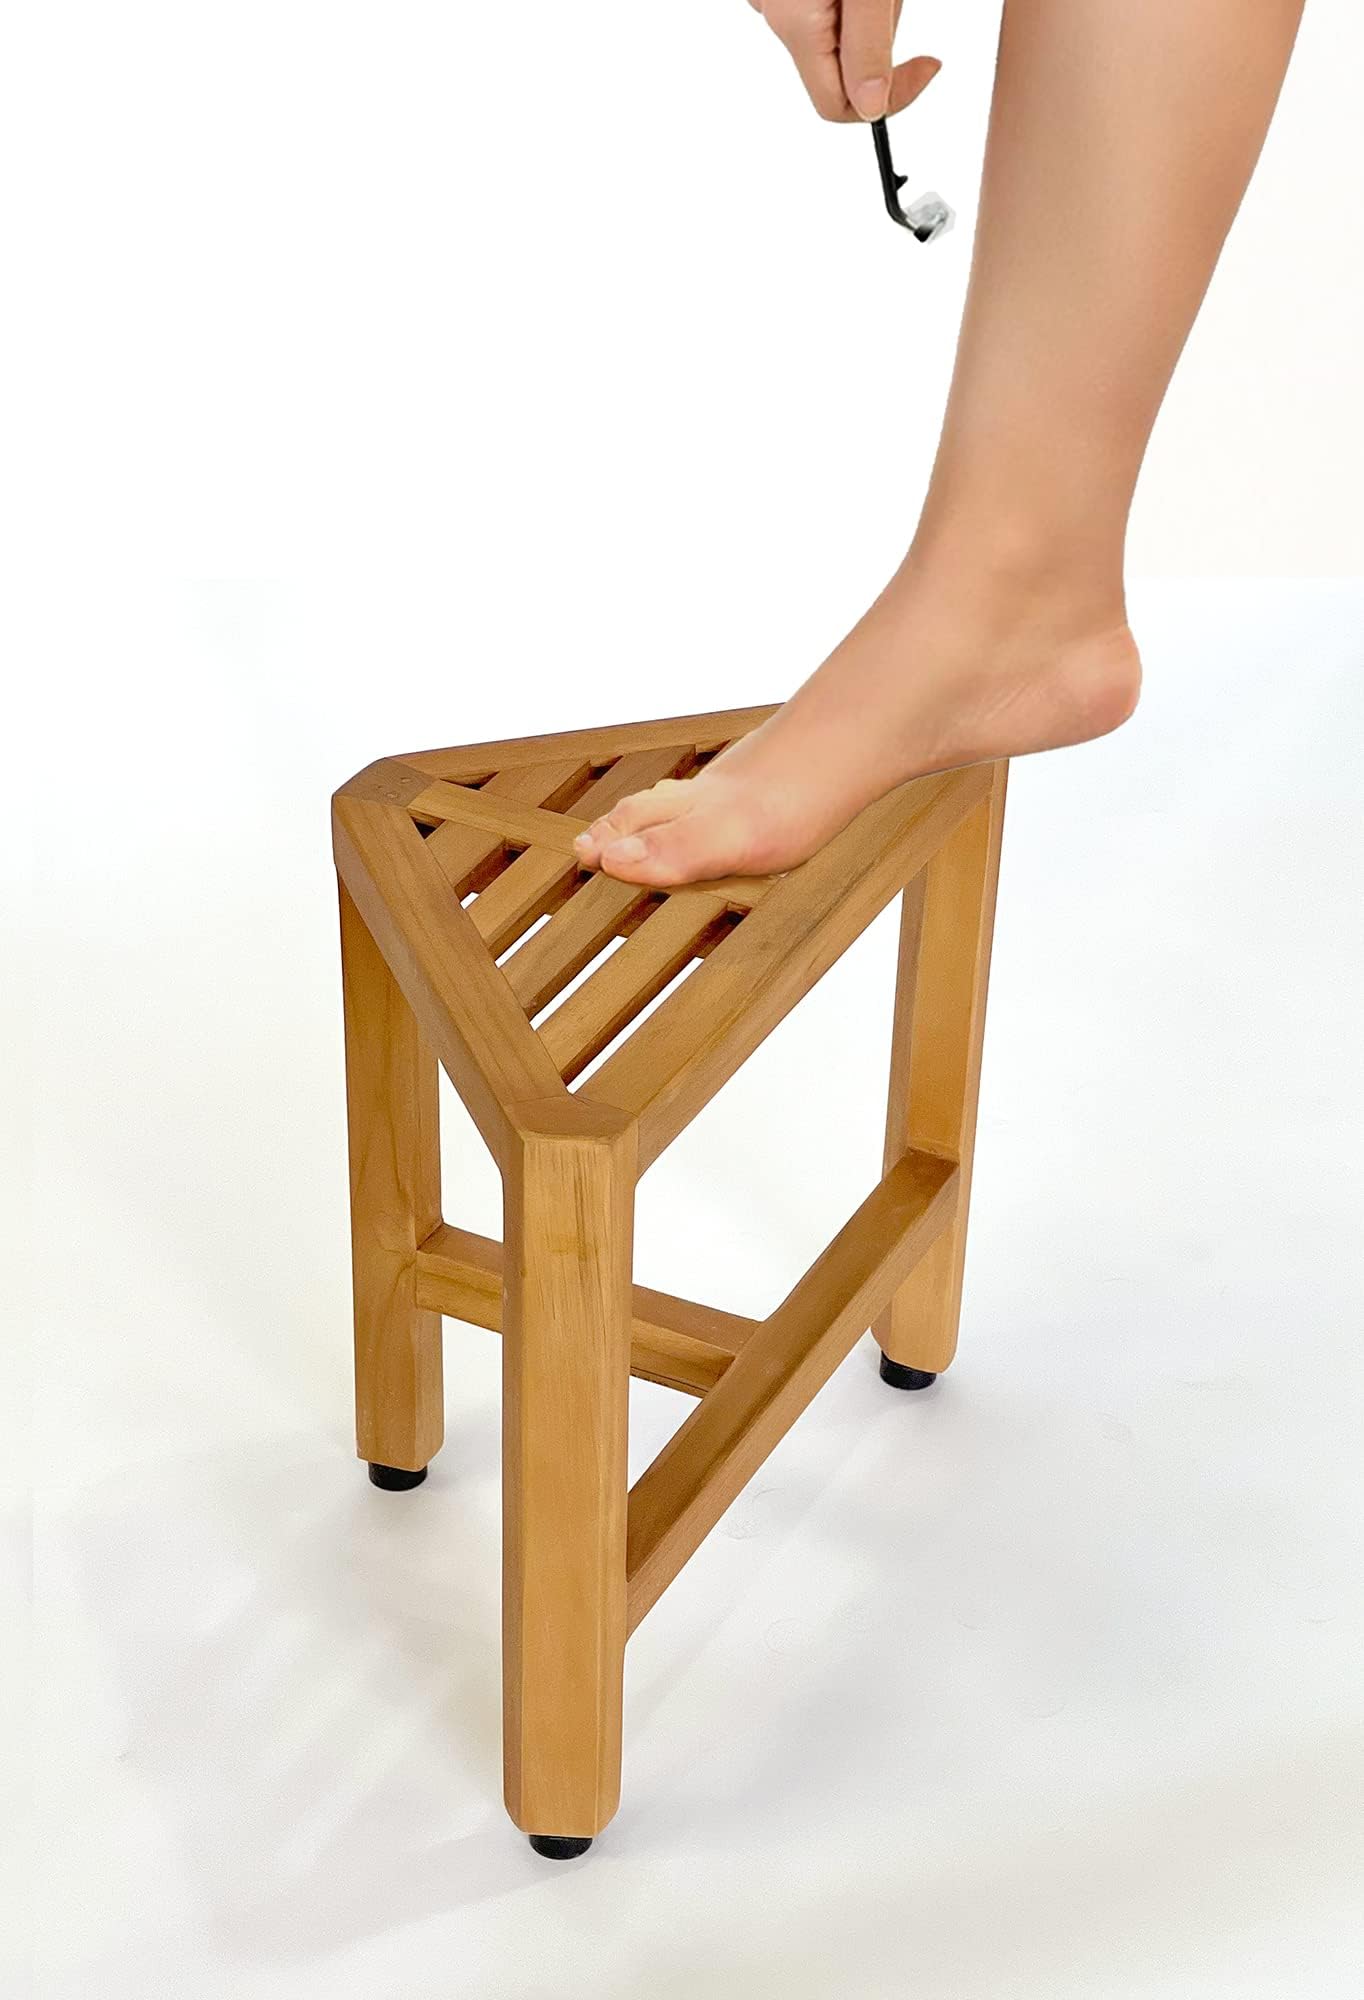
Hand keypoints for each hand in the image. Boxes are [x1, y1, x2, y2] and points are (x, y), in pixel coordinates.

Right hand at [749, 0, 940, 123]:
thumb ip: (868, 46)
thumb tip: (872, 107)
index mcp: (797, 26)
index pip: (839, 106)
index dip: (890, 98)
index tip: (926, 68)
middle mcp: (775, 15)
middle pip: (839, 66)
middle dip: (878, 39)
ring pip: (833, 33)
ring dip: (865, 14)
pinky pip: (819, 4)